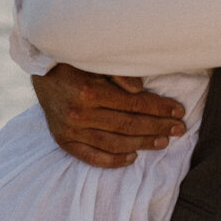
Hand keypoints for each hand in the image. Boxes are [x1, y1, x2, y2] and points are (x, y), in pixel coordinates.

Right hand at [32, 65, 185, 168]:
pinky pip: (92, 157)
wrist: (41, 70)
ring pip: (115, 143)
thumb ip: (118, 73)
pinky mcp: (63, 141)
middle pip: (128, 125)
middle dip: (158, 127)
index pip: (134, 104)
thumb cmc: (74, 61)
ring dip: (142, 144)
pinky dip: (114, 161)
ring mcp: (70, 131)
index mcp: (89, 92)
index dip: (159, 108)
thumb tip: (139, 90)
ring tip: (163, 142)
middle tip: (179, 129)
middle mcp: (79, 114)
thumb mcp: (95, 59)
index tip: (178, 111)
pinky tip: (133, 157)